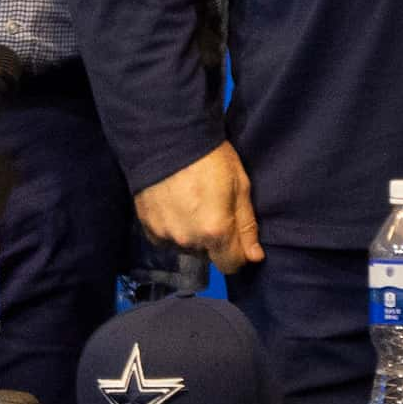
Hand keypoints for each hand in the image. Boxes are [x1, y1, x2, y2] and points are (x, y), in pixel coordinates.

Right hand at [134, 141, 262, 273]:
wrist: (166, 138)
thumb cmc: (210, 157)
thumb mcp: (240, 186)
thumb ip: (247, 226)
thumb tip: (254, 257)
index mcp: (216, 231)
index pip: (231, 265)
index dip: (238, 254)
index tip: (236, 235)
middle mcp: (188, 240)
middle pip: (208, 255)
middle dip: (214, 239)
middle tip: (213, 208)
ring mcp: (165, 235)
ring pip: (186, 247)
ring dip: (192, 234)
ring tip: (192, 203)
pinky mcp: (147, 228)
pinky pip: (166, 239)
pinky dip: (173, 228)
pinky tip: (174, 205)